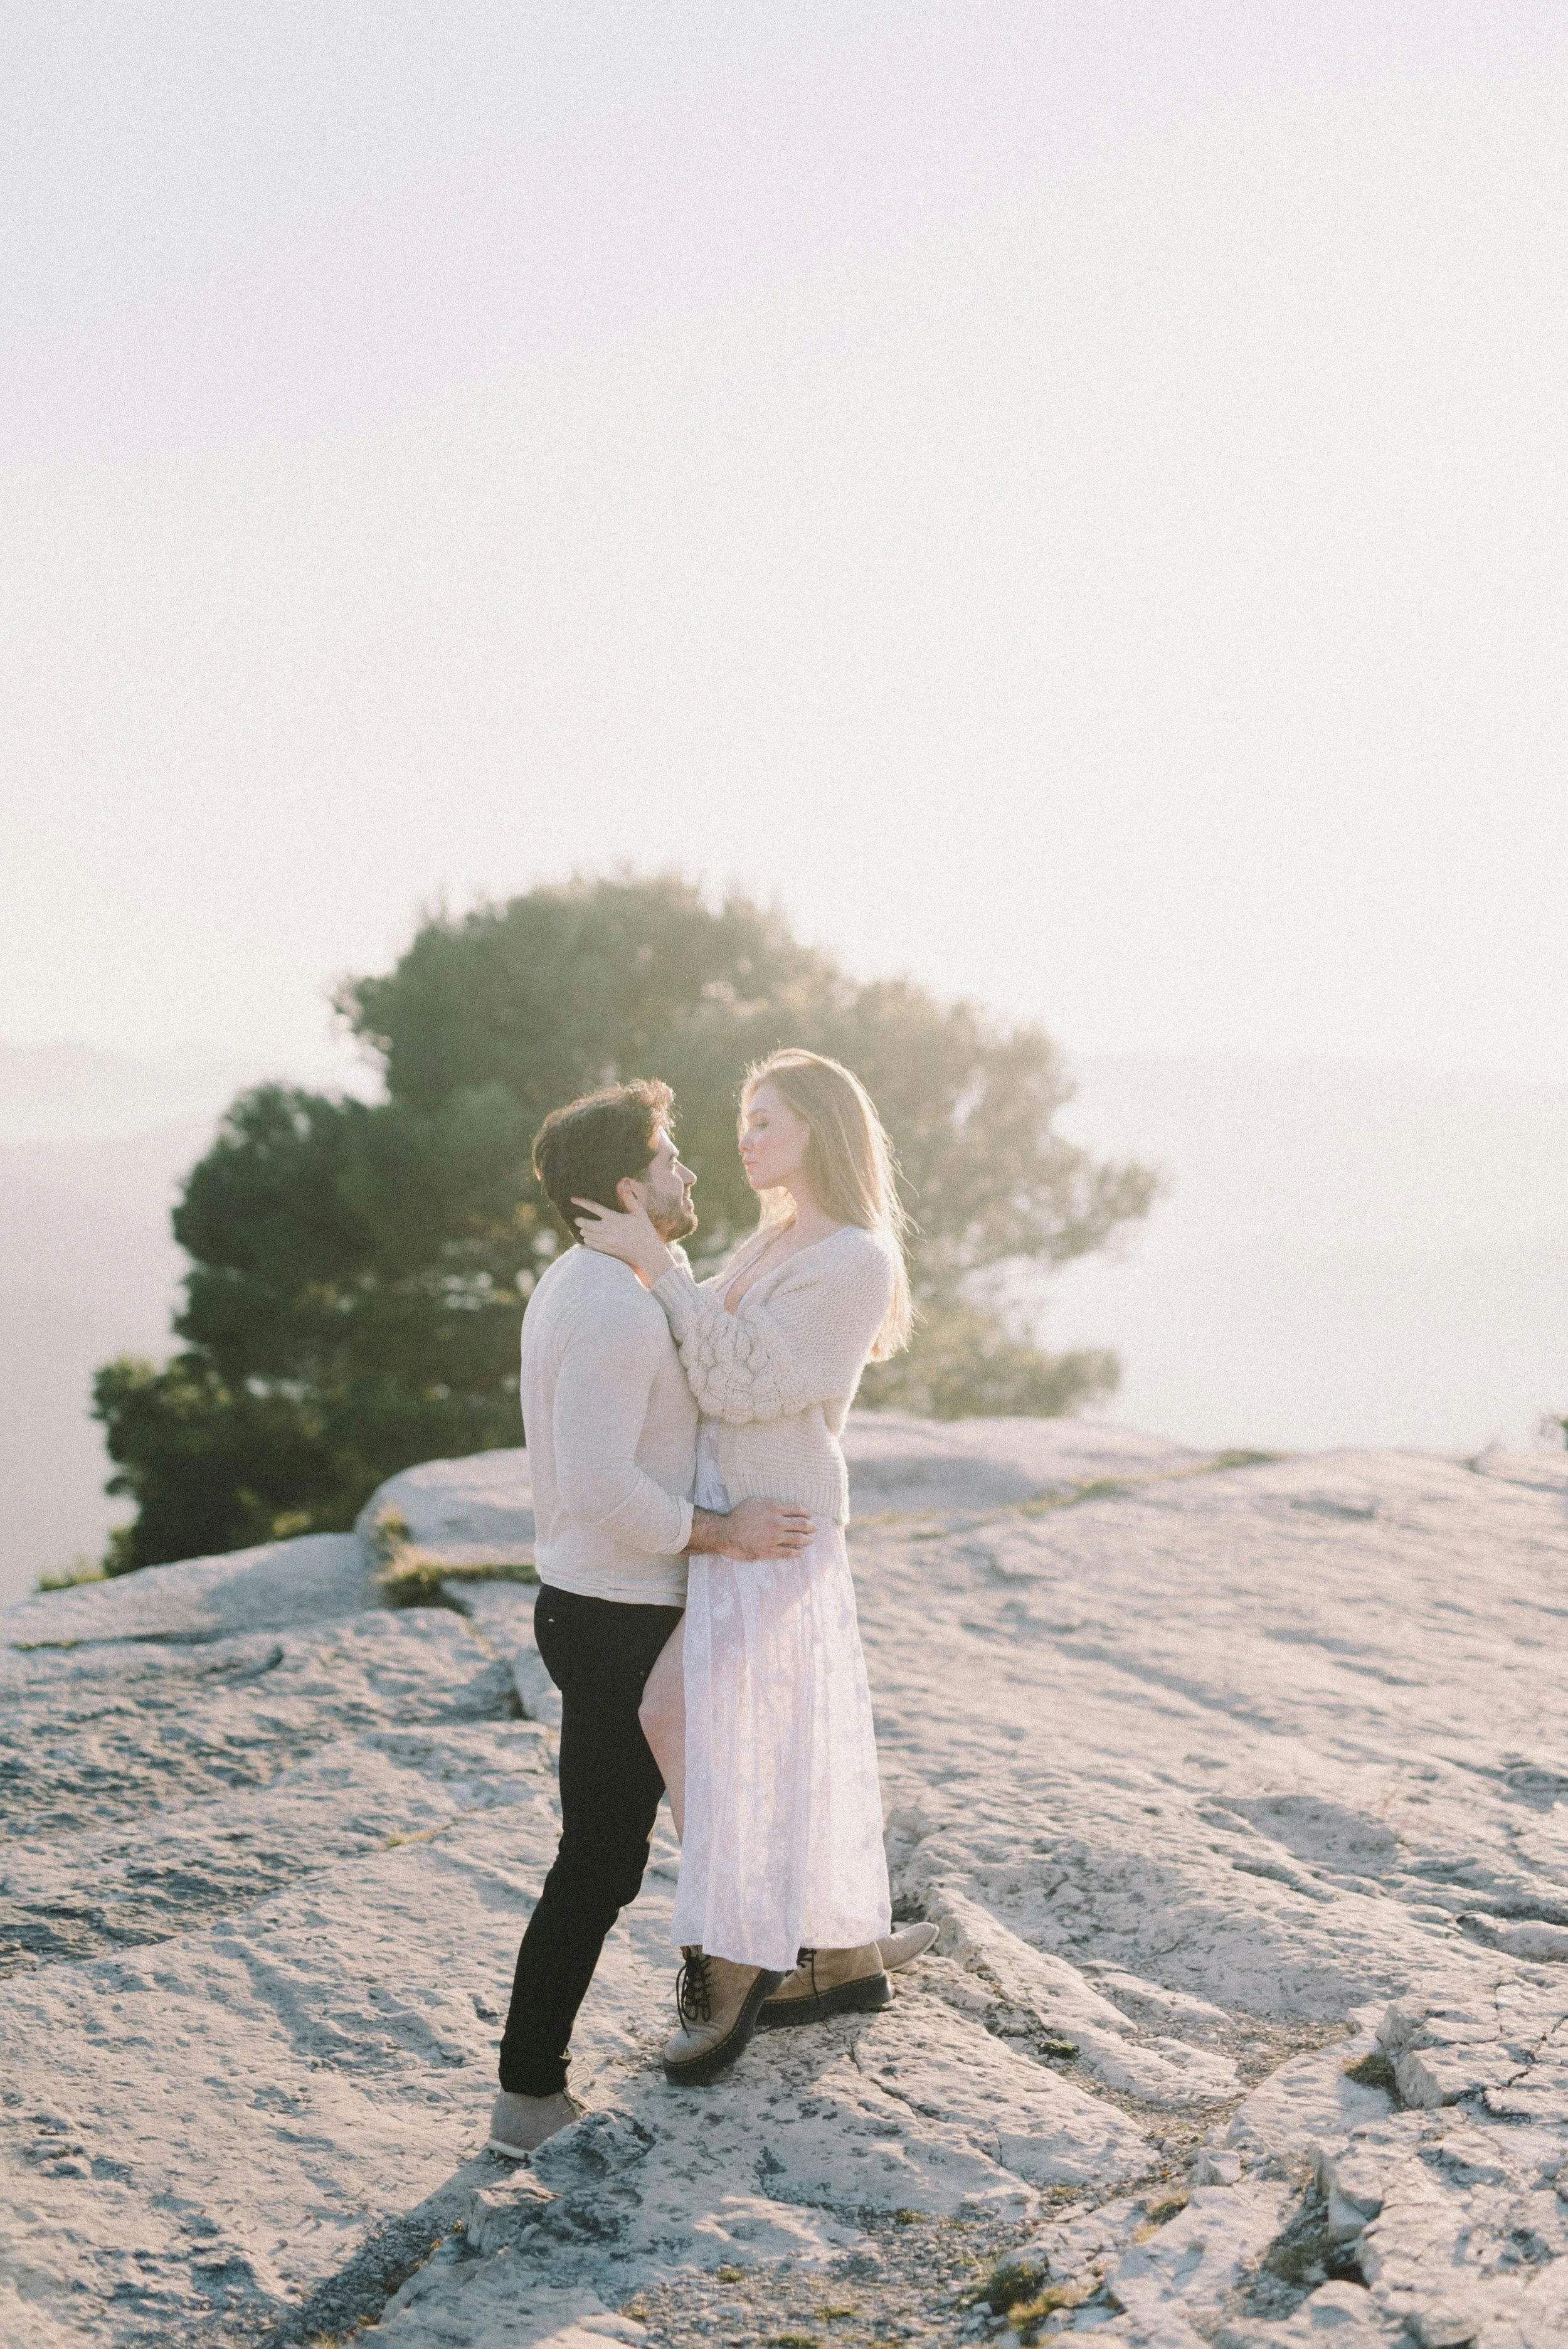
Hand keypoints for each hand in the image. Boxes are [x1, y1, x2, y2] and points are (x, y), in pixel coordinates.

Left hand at [572, 1193, 674, 1282]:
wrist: (648, 1254)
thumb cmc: (645, 1231)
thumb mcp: (640, 1213)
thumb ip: (630, 1198)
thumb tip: (625, 1182)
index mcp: (617, 1219)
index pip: (595, 1208)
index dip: (582, 1202)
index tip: (572, 1199)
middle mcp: (610, 1231)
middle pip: (587, 1224)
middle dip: (580, 1221)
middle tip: (577, 1219)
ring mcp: (608, 1242)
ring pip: (587, 1235)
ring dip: (584, 1231)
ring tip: (584, 1227)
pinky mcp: (608, 1251)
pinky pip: (592, 1245)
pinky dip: (588, 1240)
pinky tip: (590, 1237)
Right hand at [689, 1499, 814, 1560]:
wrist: (726, 1534)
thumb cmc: (738, 1516)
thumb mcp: (753, 1501)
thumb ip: (770, 1503)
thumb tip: (782, 1506)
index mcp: (774, 1507)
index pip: (798, 1509)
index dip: (807, 1513)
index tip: (809, 1516)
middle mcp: (777, 1522)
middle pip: (802, 1524)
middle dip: (811, 1527)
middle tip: (814, 1529)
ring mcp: (774, 1537)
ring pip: (798, 1539)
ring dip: (807, 1540)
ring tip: (809, 1541)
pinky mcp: (770, 1551)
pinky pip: (789, 1552)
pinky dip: (797, 1552)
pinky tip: (800, 1552)